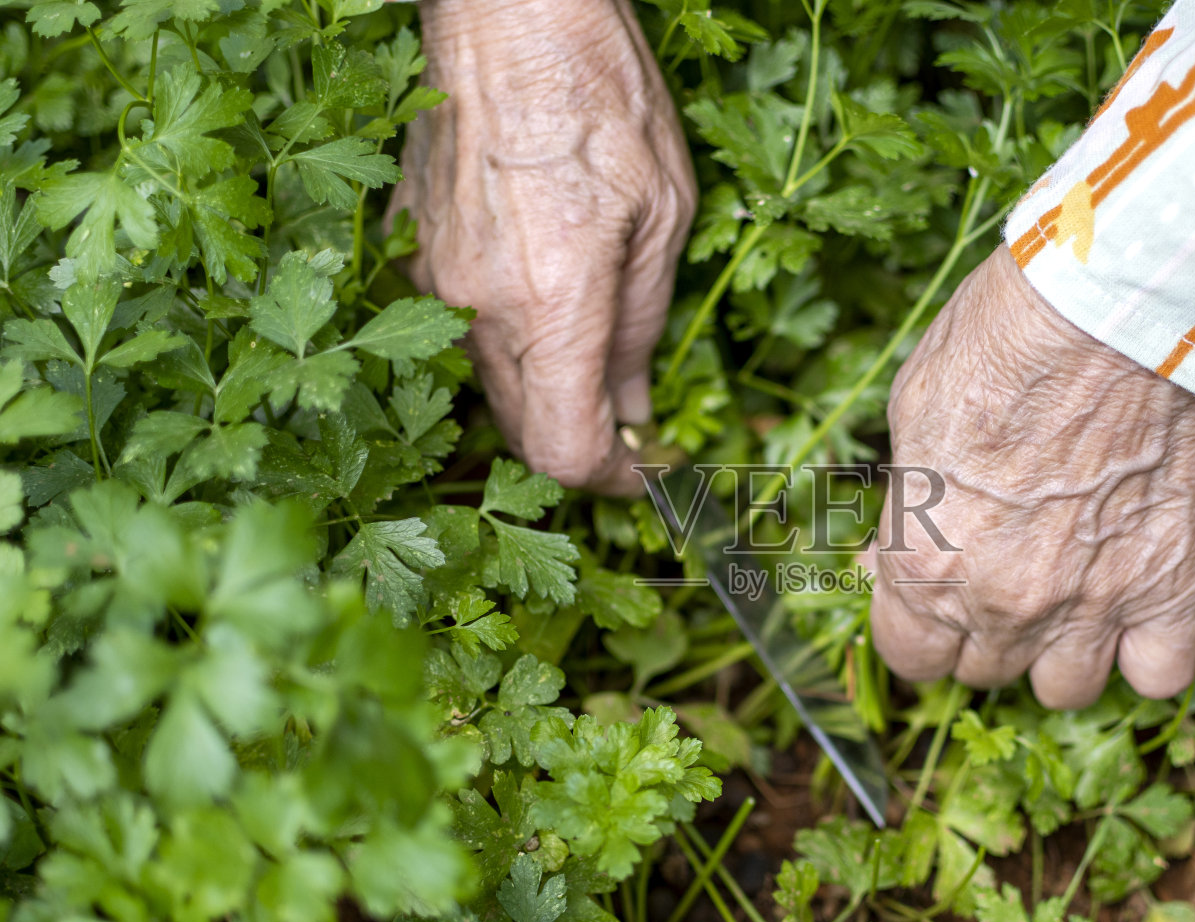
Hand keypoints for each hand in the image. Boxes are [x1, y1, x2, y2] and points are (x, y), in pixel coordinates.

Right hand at [390, 0, 694, 492]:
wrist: (505, 12)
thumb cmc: (598, 91)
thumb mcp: (663, 215)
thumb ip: (641, 327)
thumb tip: (638, 410)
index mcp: (552, 303)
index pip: (563, 450)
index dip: (609, 481)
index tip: (646, 472)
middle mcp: (479, 306)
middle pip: (523, 431)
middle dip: (581, 440)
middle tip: (633, 421)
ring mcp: (432, 279)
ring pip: (488, 384)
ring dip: (543, 392)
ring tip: (595, 353)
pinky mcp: (410, 250)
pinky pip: (458, 328)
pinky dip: (505, 342)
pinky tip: (544, 301)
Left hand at [869, 248, 1194, 708]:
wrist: (1111, 307)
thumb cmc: (999, 340)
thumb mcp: (911, 414)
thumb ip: (906, 505)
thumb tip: (888, 553)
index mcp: (926, 563)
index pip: (908, 657)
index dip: (917, 627)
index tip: (931, 593)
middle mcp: (1002, 602)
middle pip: (983, 672)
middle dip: (983, 630)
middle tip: (1001, 571)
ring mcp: (1091, 603)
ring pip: (1064, 691)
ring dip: (1058, 652)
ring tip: (1067, 595)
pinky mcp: (1171, 586)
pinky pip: (1159, 677)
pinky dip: (1145, 654)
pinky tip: (1134, 609)